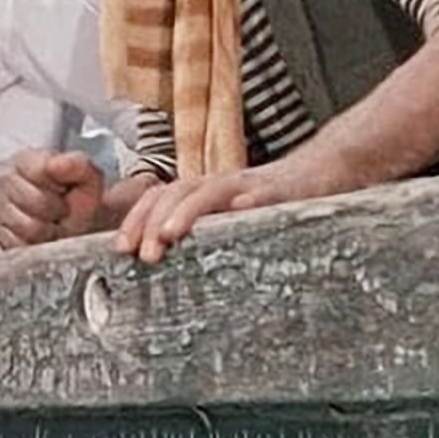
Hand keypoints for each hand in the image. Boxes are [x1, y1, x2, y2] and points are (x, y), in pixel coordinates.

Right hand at [0, 149, 104, 249]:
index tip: (66, 189)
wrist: (82, 228)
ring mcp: (0, 208)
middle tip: (63, 211)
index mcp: (26, 160)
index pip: (39, 171)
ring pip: (29, 227)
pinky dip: (38, 246)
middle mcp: (7, 181)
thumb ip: (77, 165)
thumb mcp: (89, 178)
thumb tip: (55, 164)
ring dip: (50, 231)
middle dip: (57, 211)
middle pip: (34, 201)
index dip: (59, 185)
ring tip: (55, 225)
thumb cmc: (80, 200)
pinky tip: (44, 238)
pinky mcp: (0, 235)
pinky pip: (21, 245)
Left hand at [113, 165, 298, 264]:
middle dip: (154, 221)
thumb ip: (202, 234)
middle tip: (144, 255)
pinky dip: (251, 201)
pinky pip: (263, 194)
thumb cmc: (269, 204)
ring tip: (170, 234)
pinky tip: (241, 210)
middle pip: (176, 193)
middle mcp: (220, 185)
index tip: (120, 249)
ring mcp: (249, 185)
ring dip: (187, 211)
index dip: (137, 219)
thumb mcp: (230, 219)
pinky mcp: (280, 191)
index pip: (159, 198)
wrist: (318, 173)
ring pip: (211, 191)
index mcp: (203, 194)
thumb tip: (164, 264)